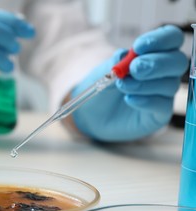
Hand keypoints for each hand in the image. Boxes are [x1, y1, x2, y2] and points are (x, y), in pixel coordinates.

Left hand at [69, 25, 187, 141]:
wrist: (91, 114)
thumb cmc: (102, 88)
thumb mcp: (103, 72)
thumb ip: (117, 62)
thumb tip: (127, 54)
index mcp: (152, 53)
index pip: (171, 38)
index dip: (160, 39)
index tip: (138, 46)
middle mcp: (163, 72)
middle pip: (178, 61)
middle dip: (156, 63)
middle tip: (135, 69)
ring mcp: (163, 93)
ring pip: (169, 84)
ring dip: (144, 84)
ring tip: (122, 86)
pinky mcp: (159, 113)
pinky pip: (163, 105)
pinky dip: (146, 101)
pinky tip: (129, 99)